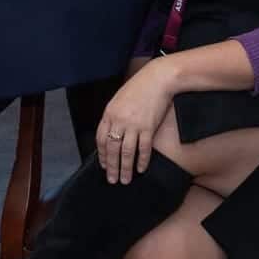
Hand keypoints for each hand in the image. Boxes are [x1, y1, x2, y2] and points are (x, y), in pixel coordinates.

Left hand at [96, 60, 174, 184]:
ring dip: (125, 168)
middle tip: (112, 179)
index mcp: (109, 113)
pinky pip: (143, 149)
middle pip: (112, 149)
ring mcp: (133, 125)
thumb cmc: (140, 87)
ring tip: (125, 179)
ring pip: (126, 152)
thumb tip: (112, 132)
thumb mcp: (120, 99)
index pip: (101, 139)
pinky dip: (142, 160)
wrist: (158, 79)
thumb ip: (115, 115)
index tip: (104, 165)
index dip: (102, 154)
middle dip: (111, 167)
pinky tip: (141, 168)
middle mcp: (119, 121)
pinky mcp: (148, 128)